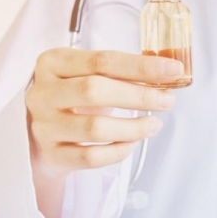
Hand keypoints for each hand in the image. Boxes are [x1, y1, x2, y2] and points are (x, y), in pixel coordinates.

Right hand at [26, 48, 183, 176]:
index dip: (141, 66)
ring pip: (94, 128)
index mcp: (54, 62)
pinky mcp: (51, 154)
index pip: (101, 60)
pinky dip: (118, 151)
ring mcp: (44, 126)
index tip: (173, 70)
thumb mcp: (90, 75)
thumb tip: (169, 71)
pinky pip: (91, 157)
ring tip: (154, 124)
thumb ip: (122, 71)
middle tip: (167, 101)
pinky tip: (132, 142)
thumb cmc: (75, 96)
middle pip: (94, 90)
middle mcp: (43, 93)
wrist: (45, 130)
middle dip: (139, 96)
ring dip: (133, 127)